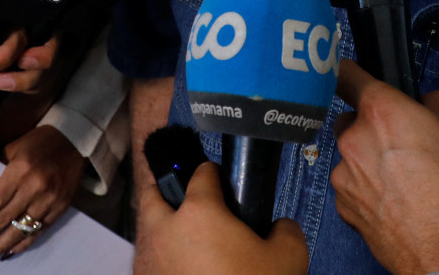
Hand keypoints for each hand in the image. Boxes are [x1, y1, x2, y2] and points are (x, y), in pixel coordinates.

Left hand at [0, 5, 58, 97]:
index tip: (19, 52)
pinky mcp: (5, 78)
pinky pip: (29, 83)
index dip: (32, 34)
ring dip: (29, 76)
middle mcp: (9, 33)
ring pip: (40, 66)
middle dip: (38, 57)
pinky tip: (3, 89)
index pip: (27, 18)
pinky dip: (25, 87)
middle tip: (19, 64)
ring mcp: (10, 58)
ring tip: (1, 83)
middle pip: (42, 42)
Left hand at [0, 125, 87, 264]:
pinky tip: (8, 252)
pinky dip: (22, 244)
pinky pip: (38, 232)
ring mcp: (50, 201)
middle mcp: (35, 188)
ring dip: (0, 247)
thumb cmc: (39, 141)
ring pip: (20, 231)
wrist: (76, 140)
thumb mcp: (14, 148)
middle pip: (3, 220)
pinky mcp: (61, 208)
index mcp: (20, 170)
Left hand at [134, 161, 307, 274]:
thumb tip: (280, 226)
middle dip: (166, 192)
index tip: (221, 179)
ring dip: (163, 226)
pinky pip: (152, 261)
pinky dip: (164, 258)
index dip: (214, 173)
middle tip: (187, 200)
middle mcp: (166, 230)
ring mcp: (153, 260)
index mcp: (199, 212)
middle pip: (154, 195)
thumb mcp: (289, 256)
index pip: (201, 174)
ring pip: (149, 230)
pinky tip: (186, 266)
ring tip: (190, 239)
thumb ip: (286, 229)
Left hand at [331, 61, 438, 274]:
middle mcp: (354, 139)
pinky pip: (352, 184)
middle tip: (405, 143)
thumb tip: (424, 101)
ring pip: (352, 154)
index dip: (350, 72)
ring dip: (371, 159)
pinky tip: (397, 200)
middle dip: (373, 125)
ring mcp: (344, 175)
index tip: (350, 73)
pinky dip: (368, 188)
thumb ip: (437, 101)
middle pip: (352, 118)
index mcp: (381, 111)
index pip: (346, 74)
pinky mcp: (343, 205)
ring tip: (407, 179)